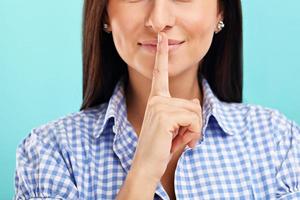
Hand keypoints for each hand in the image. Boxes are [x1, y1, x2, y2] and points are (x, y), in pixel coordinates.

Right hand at [130, 32, 202, 182]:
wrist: (147, 165)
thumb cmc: (161, 148)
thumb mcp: (174, 128)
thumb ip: (183, 113)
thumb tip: (194, 103)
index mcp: (156, 99)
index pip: (159, 74)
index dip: (161, 55)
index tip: (162, 38)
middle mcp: (157, 99)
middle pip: (193, 103)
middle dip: (194, 125)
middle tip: (182, 138)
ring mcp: (159, 106)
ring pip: (195, 112)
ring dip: (194, 131)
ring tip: (180, 141)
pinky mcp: (165, 115)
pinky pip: (194, 120)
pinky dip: (193, 134)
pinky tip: (181, 144)